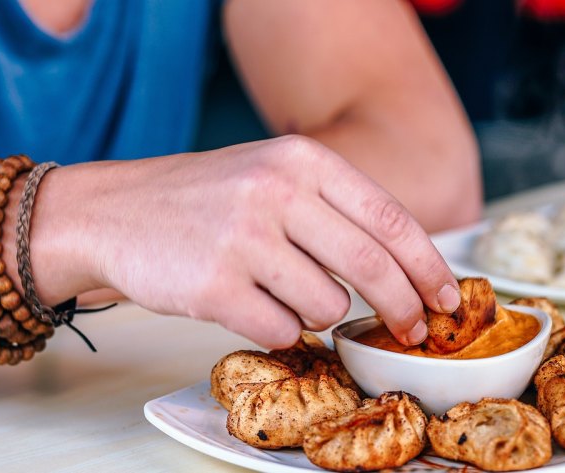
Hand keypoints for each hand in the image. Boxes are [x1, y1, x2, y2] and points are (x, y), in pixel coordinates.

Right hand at [23, 135, 460, 347]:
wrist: (116, 213)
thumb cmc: (207, 201)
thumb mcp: (274, 177)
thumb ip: (336, 211)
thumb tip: (406, 270)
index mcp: (302, 160)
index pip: (392, 220)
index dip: (430, 266)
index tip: (448, 297)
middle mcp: (276, 191)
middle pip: (373, 267)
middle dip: (404, 307)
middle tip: (413, 331)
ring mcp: (244, 238)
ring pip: (327, 306)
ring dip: (319, 313)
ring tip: (282, 292)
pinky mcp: (214, 286)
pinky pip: (282, 330)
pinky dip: (278, 329)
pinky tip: (250, 306)